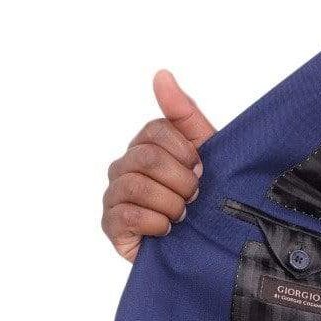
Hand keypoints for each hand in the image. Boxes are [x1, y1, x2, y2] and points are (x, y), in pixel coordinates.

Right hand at [101, 70, 215, 260]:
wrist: (208, 245)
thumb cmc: (207, 197)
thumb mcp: (205, 151)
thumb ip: (183, 112)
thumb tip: (161, 74)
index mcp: (145, 146)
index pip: (155, 132)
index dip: (184, 151)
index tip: (201, 170)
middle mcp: (124, 167)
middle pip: (146, 158)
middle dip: (179, 180)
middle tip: (194, 196)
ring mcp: (114, 196)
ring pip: (136, 186)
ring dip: (170, 203)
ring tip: (183, 215)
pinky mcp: (111, 226)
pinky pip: (128, 215)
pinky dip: (156, 223)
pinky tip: (167, 230)